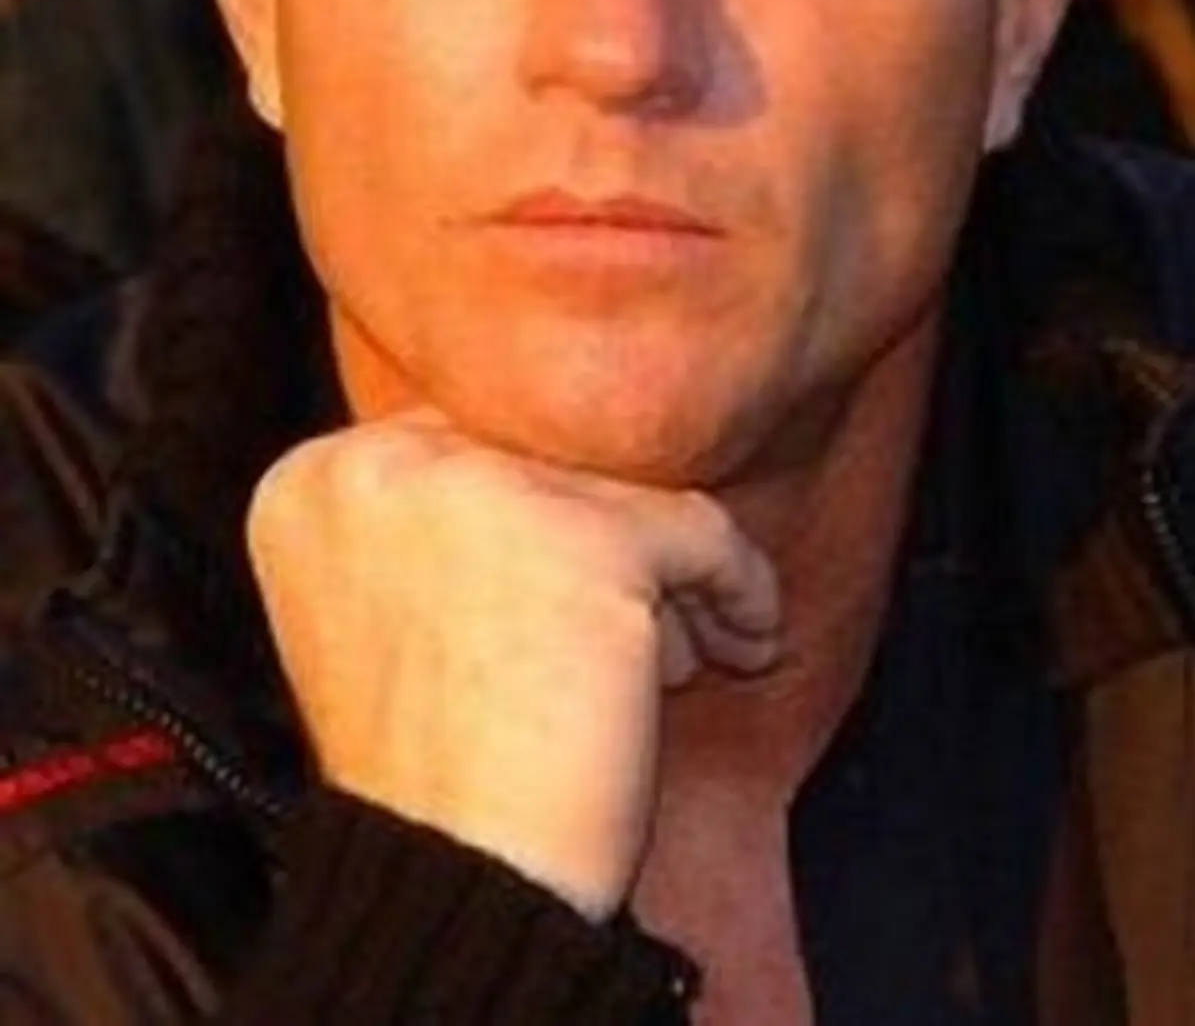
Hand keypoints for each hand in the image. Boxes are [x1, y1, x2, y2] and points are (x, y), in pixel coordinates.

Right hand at [247, 415, 779, 920]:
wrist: (452, 885)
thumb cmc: (426, 777)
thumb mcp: (387, 614)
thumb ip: (442, 524)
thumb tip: (565, 470)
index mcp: (314, 482)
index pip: (461, 445)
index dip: (530, 518)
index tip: (566, 593)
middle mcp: (383, 465)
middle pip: (544, 461)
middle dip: (600, 546)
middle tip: (638, 630)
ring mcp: (484, 491)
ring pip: (622, 490)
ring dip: (664, 576)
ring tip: (662, 660)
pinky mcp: (587, 540)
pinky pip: (702, 534)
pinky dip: (737, 591)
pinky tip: (745, 644)